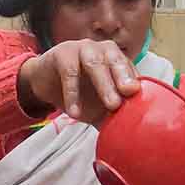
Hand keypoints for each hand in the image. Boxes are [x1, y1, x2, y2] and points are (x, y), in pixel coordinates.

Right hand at [17, 38, 139, 121]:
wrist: (46, 83)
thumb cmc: (80, 91)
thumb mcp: (99, 106)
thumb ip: (114, 116)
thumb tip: (130, 136)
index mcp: (116, 60)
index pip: (129, 68)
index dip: (135, 81)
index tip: (139, 96)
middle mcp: (102, 50)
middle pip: (115, 60)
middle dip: (123, 78)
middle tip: (129, 95)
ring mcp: (82, 49)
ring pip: (95, 63)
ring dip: (104, 84)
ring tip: (111, 104)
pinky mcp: (62, 54)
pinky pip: (69, 72)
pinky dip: (73, 93)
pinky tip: (75, 112)